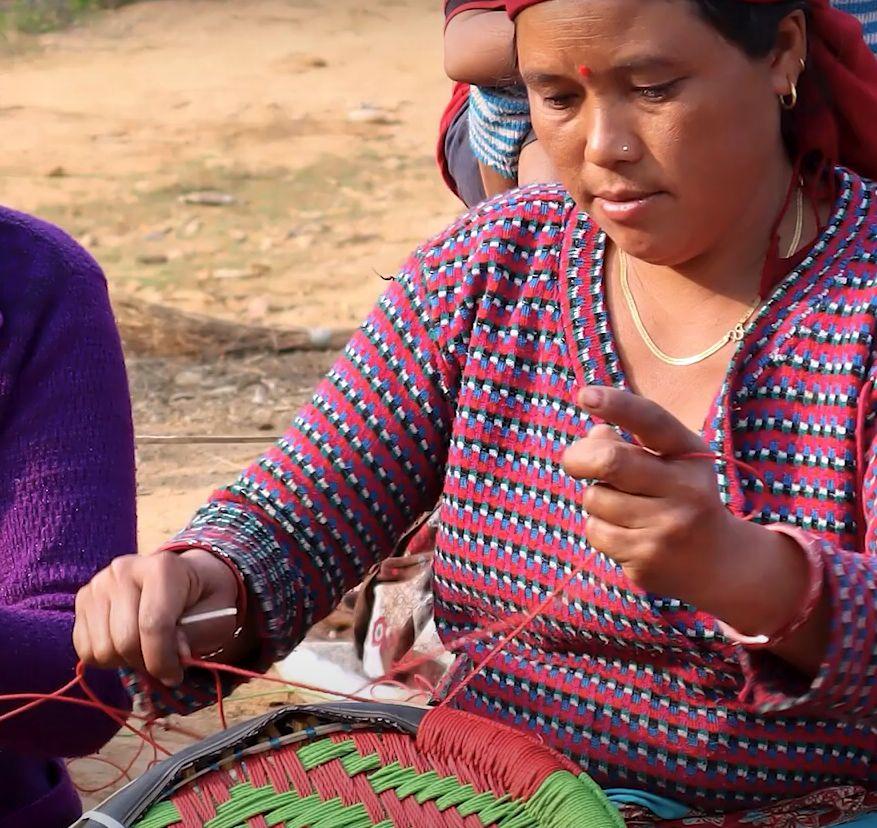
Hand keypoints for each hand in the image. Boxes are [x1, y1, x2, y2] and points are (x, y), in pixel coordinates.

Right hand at [73, 548, 240, 685]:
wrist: (186, 581)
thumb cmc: (203, 600)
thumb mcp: (216, 615)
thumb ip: (196, 634)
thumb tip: (175, 654)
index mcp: (162, 567)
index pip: (153, 625)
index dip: (163, 660)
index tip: (174, 675)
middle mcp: (124, 569)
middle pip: (125, 640)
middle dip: (147, 662)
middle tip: (163, 661)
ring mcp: (99, 583)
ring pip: (101, 648)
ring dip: (127, 662)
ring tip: (147, 648)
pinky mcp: (83, 599)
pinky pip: (84, 649)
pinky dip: (107, 659)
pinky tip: (127, 644)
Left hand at [562, 385, 744, 610]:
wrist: (718, 562)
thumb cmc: (682, 497)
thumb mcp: (671, 462)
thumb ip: (632, 444)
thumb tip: (594, 436)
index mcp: (690, 454)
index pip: (651, 421)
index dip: (617, 405)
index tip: (585, 395)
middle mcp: (685, 489)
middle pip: (610, 461)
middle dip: (578, 458)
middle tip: (573, 462)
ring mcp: (667, 527)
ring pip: (595, 498)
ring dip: (594, 498)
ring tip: (620, 506)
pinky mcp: (647, 559)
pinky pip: (595, 531)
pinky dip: (597, 527)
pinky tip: (624, 532)